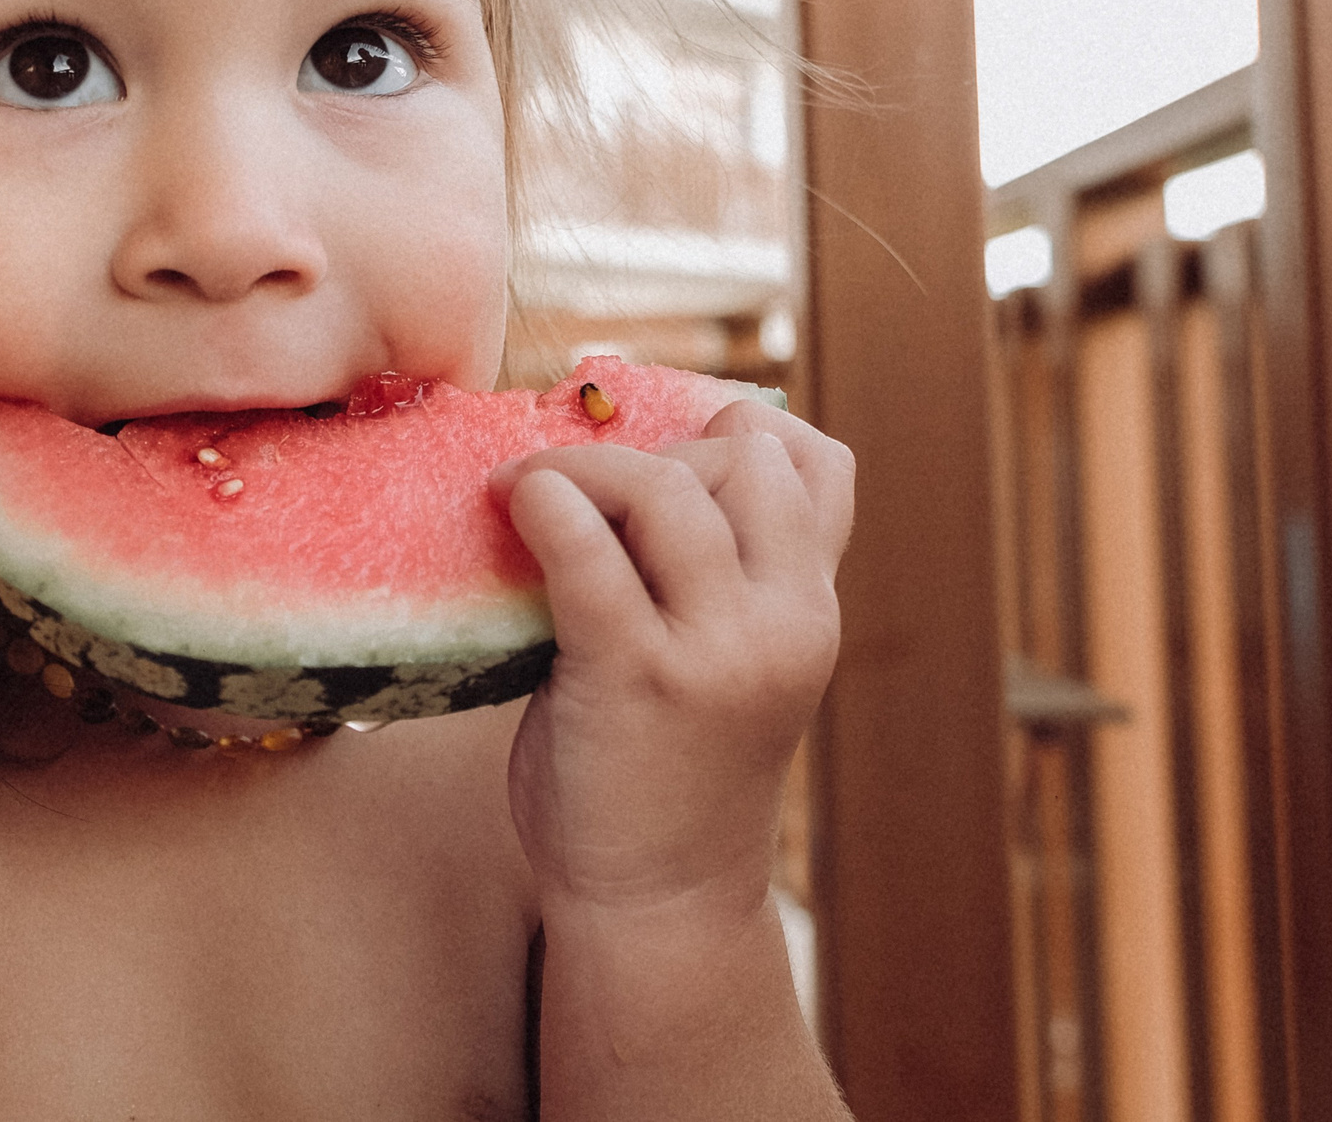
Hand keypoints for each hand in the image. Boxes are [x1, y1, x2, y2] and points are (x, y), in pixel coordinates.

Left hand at [492, 400, 849, 925]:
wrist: (658, 901)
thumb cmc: (674, 769)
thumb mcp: (739, 660)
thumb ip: (727, 573)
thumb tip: (646, 452)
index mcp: (814, 612)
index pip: (819, 464)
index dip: (744, 430)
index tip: (669, 446)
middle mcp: (785, 623)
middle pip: (741, 458)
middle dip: (657, 451)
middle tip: (585, 491)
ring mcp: (716, 651)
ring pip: (666, 486)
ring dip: (586, 468)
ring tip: (529, 490)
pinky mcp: (635, 676)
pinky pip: (587, 548)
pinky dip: (545, 504)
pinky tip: (513, 505)